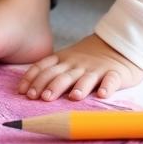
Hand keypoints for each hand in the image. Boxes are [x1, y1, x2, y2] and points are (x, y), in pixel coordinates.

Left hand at [17, 34, 142, 101]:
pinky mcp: (115, 73)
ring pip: (86, 78)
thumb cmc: (88, 57)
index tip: (24, 92)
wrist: (118, 45)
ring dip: (79, 87)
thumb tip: (28, 89)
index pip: (45, 67)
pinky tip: (103, 94)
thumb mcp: (67, 59)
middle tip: (43, 98)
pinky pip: (111, 80)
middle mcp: (77, 64)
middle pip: (62, 75)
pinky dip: (107, 87)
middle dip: (51, 86)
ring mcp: (96, 69)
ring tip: (73, 97)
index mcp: (64, 60)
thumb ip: (52, 71)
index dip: (34, 79)